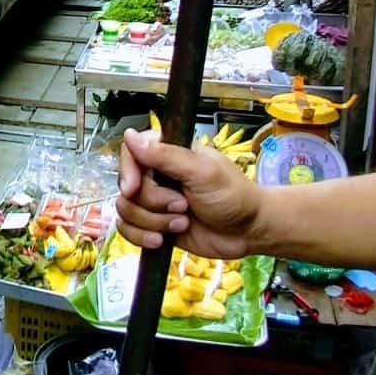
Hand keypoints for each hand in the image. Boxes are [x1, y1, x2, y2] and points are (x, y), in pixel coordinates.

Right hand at [116, 129, 263, 258]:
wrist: (249, 232)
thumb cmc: (234, 196)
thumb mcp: (202, 172)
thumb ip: (165, 155)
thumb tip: (130, 136)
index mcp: (167, 153)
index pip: (130, 152)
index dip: (128, 171)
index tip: (134, 188)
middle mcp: (157, 175)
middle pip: (127, 188)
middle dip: (154, 204)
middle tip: (182, 206)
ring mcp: (154, 201)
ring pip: (126, 210)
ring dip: (153, 222)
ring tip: (181, 223)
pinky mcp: (154, 224)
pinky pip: (128, 230)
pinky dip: (142, 237)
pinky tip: (162, 239)